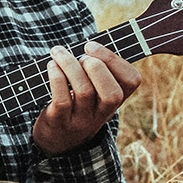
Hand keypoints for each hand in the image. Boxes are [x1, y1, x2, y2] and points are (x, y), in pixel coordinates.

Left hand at [32, 41, 142, 155]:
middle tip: (80, 56)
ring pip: (84, 92)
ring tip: (58, 53)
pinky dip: (57, 79)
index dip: (115, 60)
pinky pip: (62, 100)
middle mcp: (102, 112)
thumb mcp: (93, 92)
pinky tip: (51, 66)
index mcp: (114, 100)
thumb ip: (96, 70)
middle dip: (97, 67)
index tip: (92, 46)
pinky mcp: (60, 121)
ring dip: (70, 66)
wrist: (56, 140)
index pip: (132, 82)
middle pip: (112, 93)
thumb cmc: (75, 103)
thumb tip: (90, 43)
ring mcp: (81, 119)